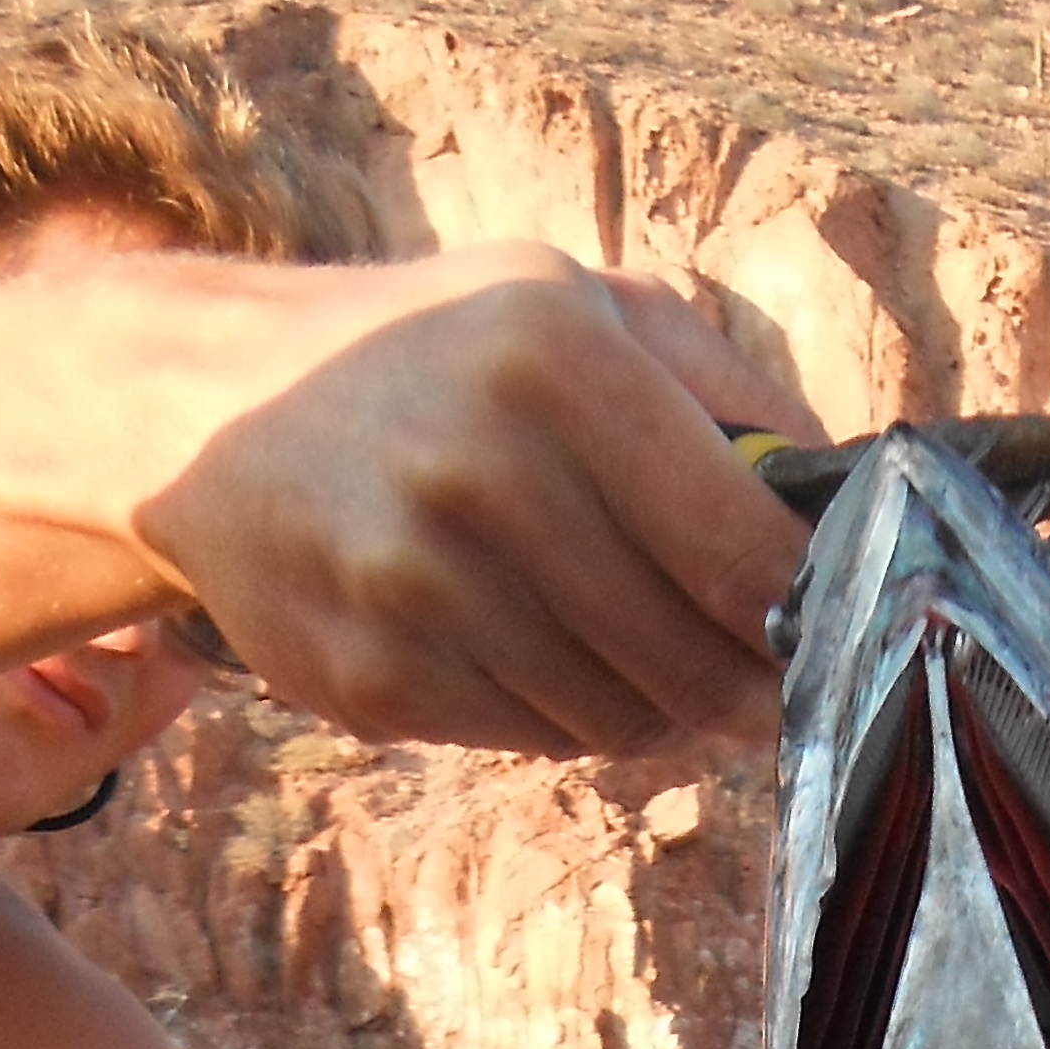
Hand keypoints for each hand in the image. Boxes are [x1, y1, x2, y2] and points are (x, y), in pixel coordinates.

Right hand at [146, 244, 812, 761]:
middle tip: (743, 672)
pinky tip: (515, 643)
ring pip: (621, 723)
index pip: (750, 558)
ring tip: (611, 637)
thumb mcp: (574, 306)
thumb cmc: (429, 353)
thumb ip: (723, 394)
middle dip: (738, 685)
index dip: (808, 621)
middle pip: (696, 665)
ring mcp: (420, 589)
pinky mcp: (376, 680)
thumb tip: (847, 507)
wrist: (202, 409)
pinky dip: (551, 712)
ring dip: (642, 702)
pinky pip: (531, 741)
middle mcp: (488, 476)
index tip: (822, 632)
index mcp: (559, 365)